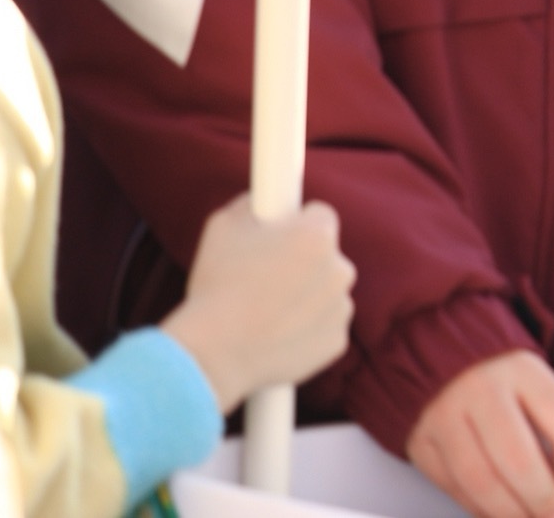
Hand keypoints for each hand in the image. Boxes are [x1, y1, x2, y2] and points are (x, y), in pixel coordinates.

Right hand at [160, 195, 355, 413]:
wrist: (211, 355)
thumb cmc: (216, 287)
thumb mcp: (222, 225)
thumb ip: (253, 203)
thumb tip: (265, 198)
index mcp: (317, 235)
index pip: (319, 214)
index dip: (295, 223)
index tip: (278, 234)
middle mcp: (340, 269)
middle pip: (325, 255)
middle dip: (301, 261)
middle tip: (263, 277)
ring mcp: (341, 308)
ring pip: (325, 291)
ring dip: (304, 295)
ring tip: (262, 311)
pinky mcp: (337, 341)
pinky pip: (323, 325)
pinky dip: (305, 329)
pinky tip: (273, 334)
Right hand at [406, 351, 553, 517]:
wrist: (437, 354)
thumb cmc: (501, 380)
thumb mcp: (534, 385)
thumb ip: (552, 427)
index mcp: (524, 370)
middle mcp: (481, 389)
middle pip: (518, 458)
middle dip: (541, 500)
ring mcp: (444, 414)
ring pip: (480, 479)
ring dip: (508, 512)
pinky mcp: (420, 440)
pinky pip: (452, 486)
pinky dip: (478, 508)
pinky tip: (496, 515)